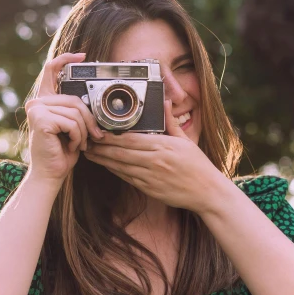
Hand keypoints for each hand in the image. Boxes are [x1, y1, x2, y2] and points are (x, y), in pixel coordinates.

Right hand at [24, 52, 103, 185]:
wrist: (51, 174)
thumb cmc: (62, 152)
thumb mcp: (72, 126)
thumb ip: (76, 110)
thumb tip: (91, 101)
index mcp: (44, 100)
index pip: (51, 70)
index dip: (66, 59)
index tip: (82, 56)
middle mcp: (37, 102)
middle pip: (74, 99)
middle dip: (89, 120)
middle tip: (94, 136)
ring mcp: (36, 109)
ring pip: (75, 112)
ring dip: (83, 132)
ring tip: (77, 143)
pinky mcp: (40, 119)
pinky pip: (71, 123)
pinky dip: (76, 137)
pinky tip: (70, 146)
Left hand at [83, 100, 227, 211]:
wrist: (206, 192)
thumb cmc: (198, 165)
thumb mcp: (187, 140)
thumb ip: (171, 122)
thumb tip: (166, 102)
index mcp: (163, 146)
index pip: (131, 139)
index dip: (111, 136)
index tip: (98, 131)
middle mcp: (155, 161)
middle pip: (121, 152)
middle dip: (101, 148)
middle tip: (86, 141)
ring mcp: (150, 176)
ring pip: (120, 166)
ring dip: (103, 160)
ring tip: (90, 153)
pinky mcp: (149, 189)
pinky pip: (127, 178)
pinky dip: (115, 171)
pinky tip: (106, 165)